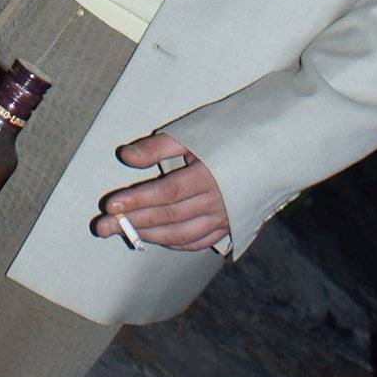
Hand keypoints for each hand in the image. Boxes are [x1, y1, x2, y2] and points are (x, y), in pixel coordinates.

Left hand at [93, 131, 231, 251]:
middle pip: (169, 216)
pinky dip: (174, 242)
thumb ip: (159, 147)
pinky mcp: (229, 226)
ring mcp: (224, 218)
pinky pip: (198, 241)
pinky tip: (156, 238)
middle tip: (102, 226)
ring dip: (149, 235)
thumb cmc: (231, 136)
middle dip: (133, 221)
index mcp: (209, 175)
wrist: (275, 149)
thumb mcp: (195, 134)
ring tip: (123, 232)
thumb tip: (125, 156)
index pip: (167, 193)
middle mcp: (218, 202)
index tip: (110, 204)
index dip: (137, 199)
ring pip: (181, 234)